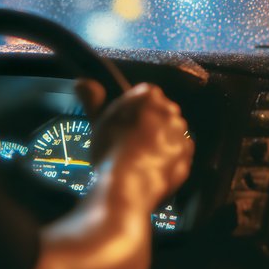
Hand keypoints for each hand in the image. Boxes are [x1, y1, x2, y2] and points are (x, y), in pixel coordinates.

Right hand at [75, 80, 193, 209]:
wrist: (129, 185)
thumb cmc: (111, 150)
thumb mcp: (97, 121)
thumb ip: (93, 99)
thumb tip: (82, 83)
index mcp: (149, 97)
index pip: (145, 95)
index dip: (134, 109)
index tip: (124, 122)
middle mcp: (170, 112)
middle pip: (159, 112)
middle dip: (148, 123)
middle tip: (129, 140)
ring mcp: (181, 135)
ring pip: (169, 132)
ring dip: (159, 140)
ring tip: (139, 157)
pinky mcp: (186, 157)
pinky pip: (177, 153)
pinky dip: (167, 158)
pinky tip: (150, 167)